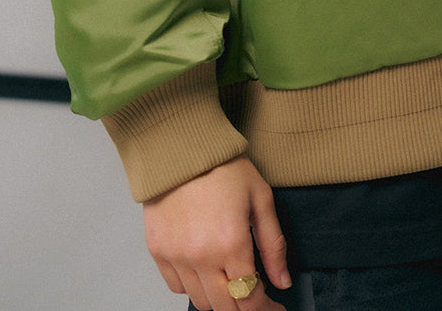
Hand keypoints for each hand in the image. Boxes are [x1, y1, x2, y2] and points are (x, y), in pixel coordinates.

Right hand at [143, 155, 291, 308]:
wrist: (181, 147)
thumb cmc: (223, 166)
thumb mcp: (261, 198)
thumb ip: (274, 244)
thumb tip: (283, 281)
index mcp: (231, 243)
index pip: (250, 298)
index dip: (266, 309)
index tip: (274, 306)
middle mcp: (201, 256)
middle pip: (225, 308)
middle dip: (244, 307)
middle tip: (254, 295)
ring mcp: (176, 256)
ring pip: (200, 302)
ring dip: (219, 299)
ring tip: (230, 280)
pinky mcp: (158, 251)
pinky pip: (177, 287)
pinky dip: (193, 287)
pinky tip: (205, 270)